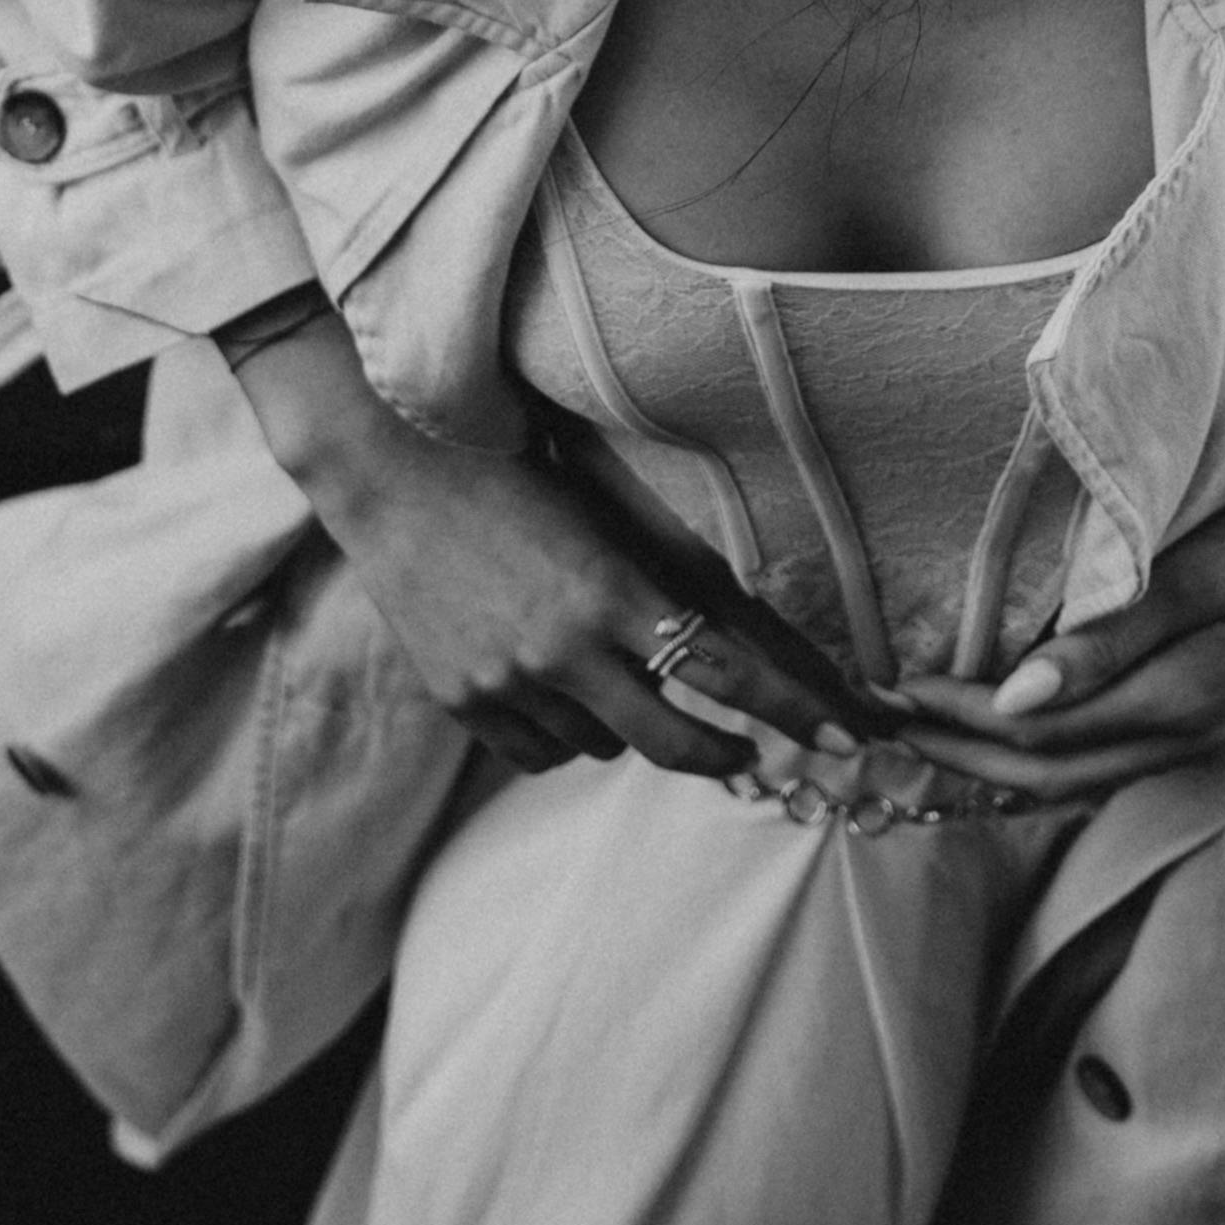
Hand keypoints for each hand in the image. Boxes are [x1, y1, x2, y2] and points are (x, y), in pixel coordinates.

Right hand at [226, 303, 847, 785]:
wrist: (390, 469)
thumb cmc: (510, 471)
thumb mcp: (596, 519)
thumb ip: (648, 589)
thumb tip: (712, 647)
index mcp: (608, 590)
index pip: (722, 670)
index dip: (788, 711)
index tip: (834, 738)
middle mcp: (562, 648)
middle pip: (672, 740)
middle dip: (719, 754)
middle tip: (745, 755)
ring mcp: (507, 683)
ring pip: (602, 746)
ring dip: (620, 723)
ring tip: (599, 664)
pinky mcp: (464, 704)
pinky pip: (543, 752)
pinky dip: (561, 732)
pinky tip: (550, 683)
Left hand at [892, 477, 1224, 801]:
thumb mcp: (1195, 578)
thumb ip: (1104, 642)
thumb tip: (1010, 701)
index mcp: (1171, 708)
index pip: (1031, 734)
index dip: (956, 717)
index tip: (889, 690)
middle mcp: (1181, 742)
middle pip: (1045, 774)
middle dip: (960, 753)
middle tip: (886, 724)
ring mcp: (1203, 738)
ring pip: (1077, 777)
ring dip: (1001, 762)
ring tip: (936, 735)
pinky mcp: (1215, 721)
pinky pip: (1112, 760)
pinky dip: (1052, 754)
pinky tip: (1027, 731)